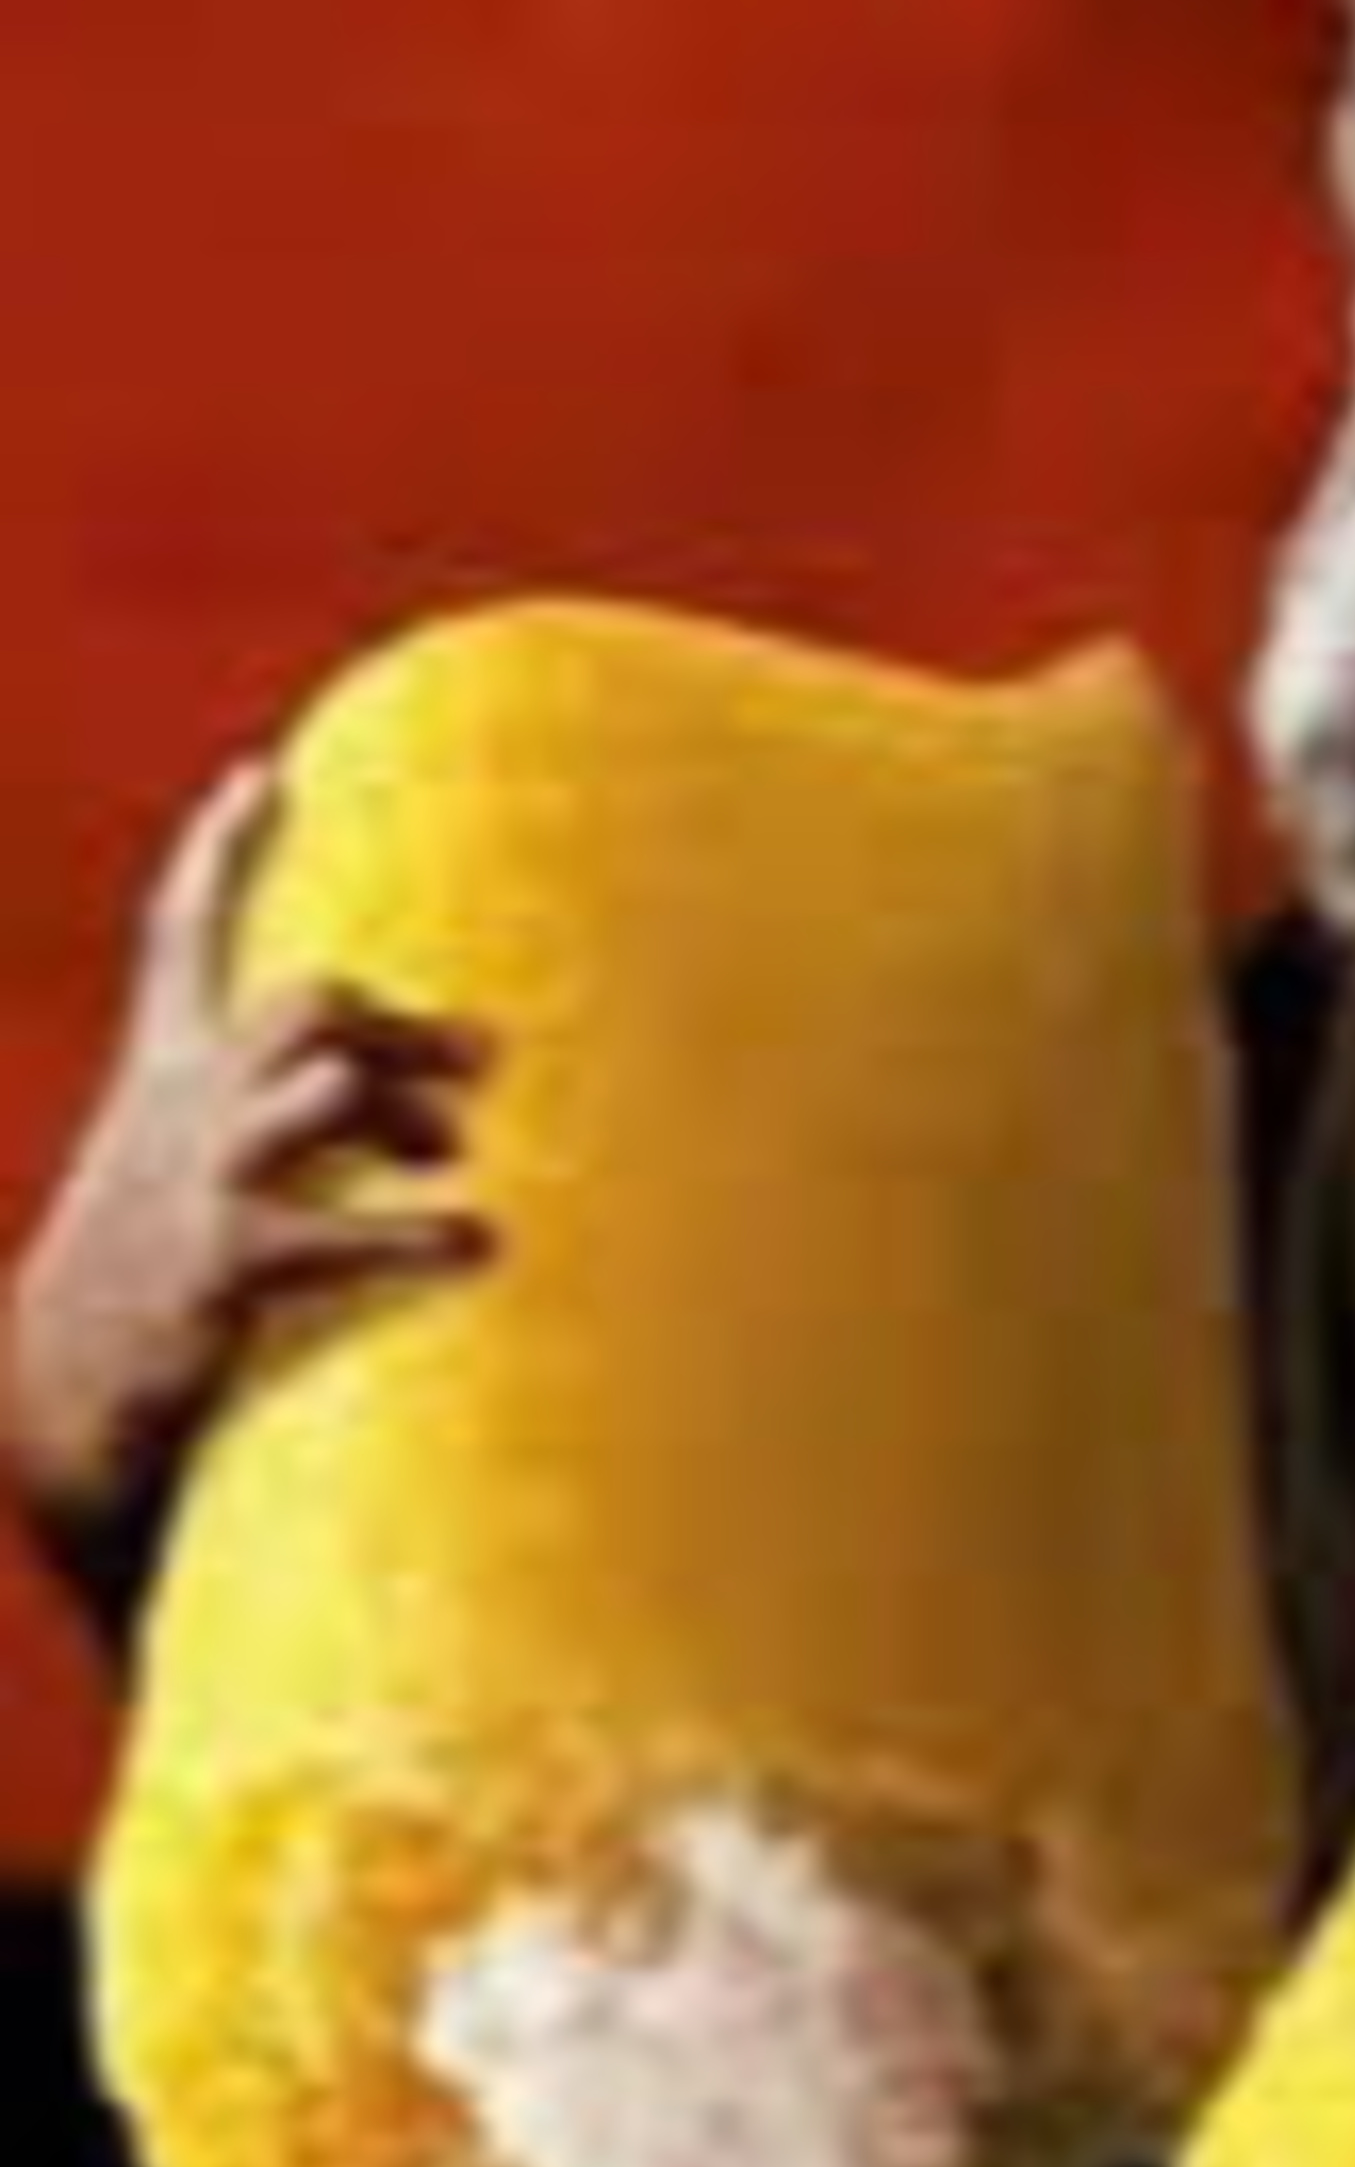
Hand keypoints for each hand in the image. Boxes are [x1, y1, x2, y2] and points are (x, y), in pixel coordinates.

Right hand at [6, 755, 494, 1569]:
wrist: (64, 1392)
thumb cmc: (162, 1272)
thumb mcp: (195, 1169)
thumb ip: (293, 1112)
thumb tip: (459, 1090)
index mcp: (167, 1078)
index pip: (184, 936)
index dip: (219, 855)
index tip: (264, 775)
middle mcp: (182, 1113)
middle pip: (306, 1006)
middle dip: (400, 1025)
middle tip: (478, 1065)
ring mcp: (199, 1185)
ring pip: (320, 1092)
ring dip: (404, 1114)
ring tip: (452, 1160)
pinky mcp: (220, 1265)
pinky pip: (337, 1227)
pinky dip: (424, 1231)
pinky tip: (475, 1242)